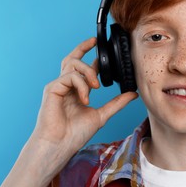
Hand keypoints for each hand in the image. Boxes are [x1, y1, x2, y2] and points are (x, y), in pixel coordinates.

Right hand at [33, 37, 137, 155]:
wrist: (61, 145)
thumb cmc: (76, 133)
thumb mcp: (102, 115)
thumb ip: (117, 103)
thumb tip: (133, 94)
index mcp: (78, 90)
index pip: (84, 68)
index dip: (93, 56)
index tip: (102, 48)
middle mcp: (67, 85)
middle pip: (72, 59)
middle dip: (82, 47)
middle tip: (95, 40)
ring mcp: (58, 86)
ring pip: (73, 64)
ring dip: (88, 72)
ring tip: (96, 86)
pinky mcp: (52, 89)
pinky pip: (69, 77)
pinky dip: (81, 85)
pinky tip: (85, 98)